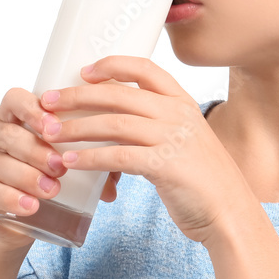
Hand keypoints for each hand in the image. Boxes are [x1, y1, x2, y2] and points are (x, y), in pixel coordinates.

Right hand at [0, 86, 122, 251]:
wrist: (21, 218)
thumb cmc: (47, 177)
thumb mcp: (67, 162)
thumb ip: (91, 160)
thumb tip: (115, 178)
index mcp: (10, 115)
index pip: (14, 98)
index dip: (33, 109)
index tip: (54, 125)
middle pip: (6, 133)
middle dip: (36, 150)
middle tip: (61, 167)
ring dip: (26, 176)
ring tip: (51, 190)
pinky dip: (11, 197)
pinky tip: (30, 206)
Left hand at [39, 56, 254, 245]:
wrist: (230, 213)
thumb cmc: (201, 181)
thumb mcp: (184, 141)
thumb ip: (154, 128)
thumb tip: (107, 125)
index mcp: (182, 102)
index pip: (144, 68)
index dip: (111, 65)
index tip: (83, 71)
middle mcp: (178, 114)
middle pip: (119, 93)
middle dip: (78, 96)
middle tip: (48, 102)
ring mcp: (174, 138)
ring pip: (114, 123)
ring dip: (77, 128)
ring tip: (50, 133)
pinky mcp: (166, 166)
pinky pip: (119, 157)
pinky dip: (91, 158)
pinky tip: (71, 163)